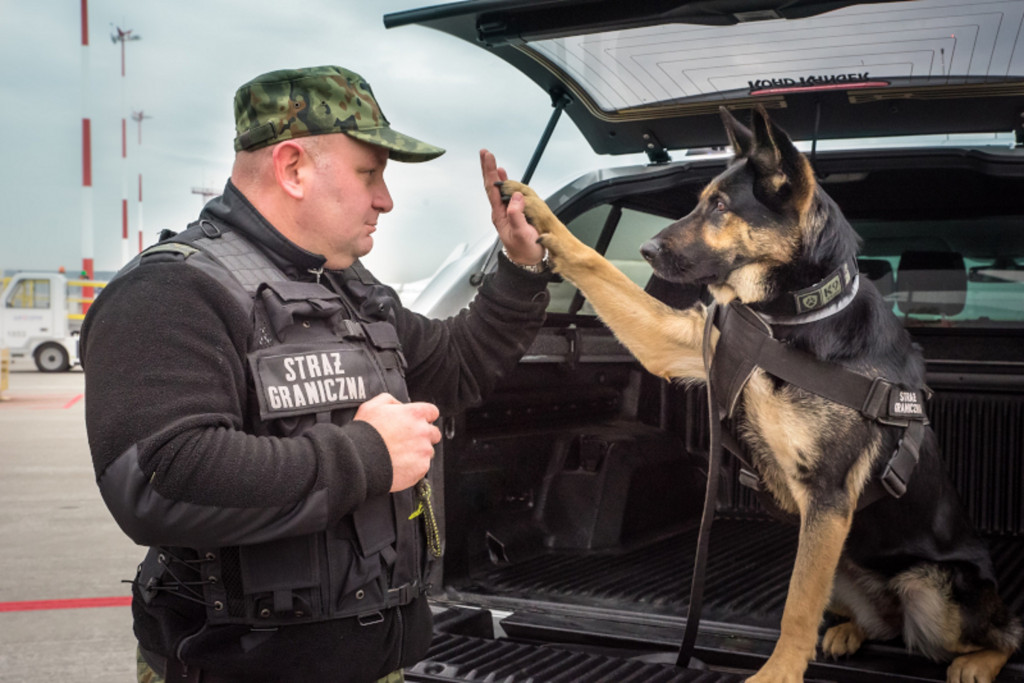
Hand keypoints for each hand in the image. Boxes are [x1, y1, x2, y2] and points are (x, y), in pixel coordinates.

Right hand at [354, 393, 440, 491]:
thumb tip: (399, 405)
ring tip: (400, 455)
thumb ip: (390, 400)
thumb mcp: (372, 406)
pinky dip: (414, 467)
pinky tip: (400, 465)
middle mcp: (423, 431)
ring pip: (429, 451)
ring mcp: (424, 450)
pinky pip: (423, 467)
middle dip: (423, 436)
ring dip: (419, 452)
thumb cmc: (365, 434)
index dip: (425, 417)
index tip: (419, 422)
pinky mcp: (421, 467)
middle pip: (434, 433)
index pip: (432, 412)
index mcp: (414, 414)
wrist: (360, 460)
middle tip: (407, 441)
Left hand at [480, 149, 544, 265]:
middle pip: (492, 187)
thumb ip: (517, 215)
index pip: (493, 189)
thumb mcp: (521, 235)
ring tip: (492, 161)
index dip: (490, 172)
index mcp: (500, 215)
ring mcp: (507, 212)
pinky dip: (506, 183)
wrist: (527, 263)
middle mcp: (501, 211)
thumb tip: (516, 197)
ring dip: (495, 174)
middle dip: (488, 169)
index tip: (488, 158)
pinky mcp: (514, 213)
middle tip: (485, 153)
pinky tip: (505, 177)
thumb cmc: (524, 251)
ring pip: (499, 190)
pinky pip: (507, 195)